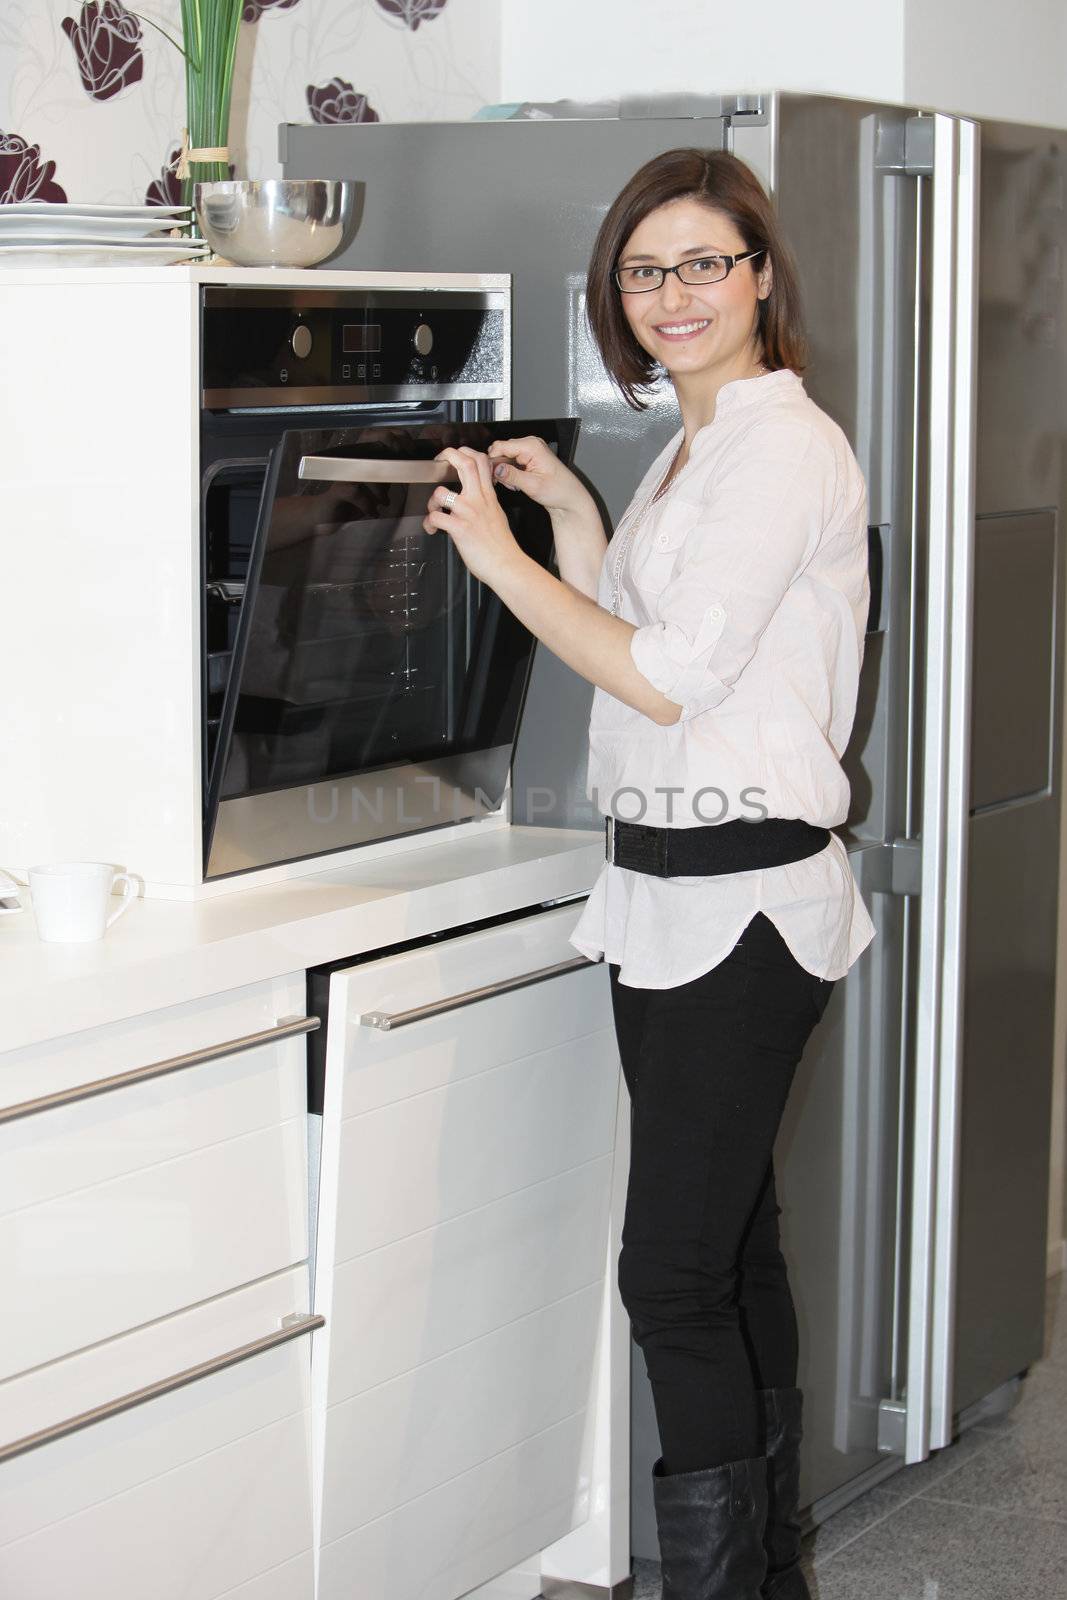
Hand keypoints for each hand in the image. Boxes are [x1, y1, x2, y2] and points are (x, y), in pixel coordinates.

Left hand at [423, 446, 526, 589]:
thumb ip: (487, 501)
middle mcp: (478, 500)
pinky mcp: (459, 529)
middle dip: (447, 456)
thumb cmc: (502, 546)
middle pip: (464, 463)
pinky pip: (435, 517)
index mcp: (488, 496)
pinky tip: (432, 528)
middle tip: (437, 463)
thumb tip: (481, 496)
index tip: (455, 457)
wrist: (507, 565)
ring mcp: (468, 513)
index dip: (466, 452)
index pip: (481, 461)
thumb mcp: (498, 514)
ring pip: (441, 492)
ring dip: (431, 501)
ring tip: (434, 509)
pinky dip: (429, 523)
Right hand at [487, 435, 591, 517]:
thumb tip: (496, 469)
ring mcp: (529, 451)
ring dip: (505, 473)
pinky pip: (511, 463)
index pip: (500, 446)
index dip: (493, 461)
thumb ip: (512, 476)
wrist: (569, 498)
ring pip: (505, 458)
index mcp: (532, 446)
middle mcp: (530, 445)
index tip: (491, 475)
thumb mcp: (533, 485)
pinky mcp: (528, 459)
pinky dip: (510, 474)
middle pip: (501, 451)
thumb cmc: (559, 490)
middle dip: (499, 469)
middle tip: (506, 483)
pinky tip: (517, 484)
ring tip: (515, 485)